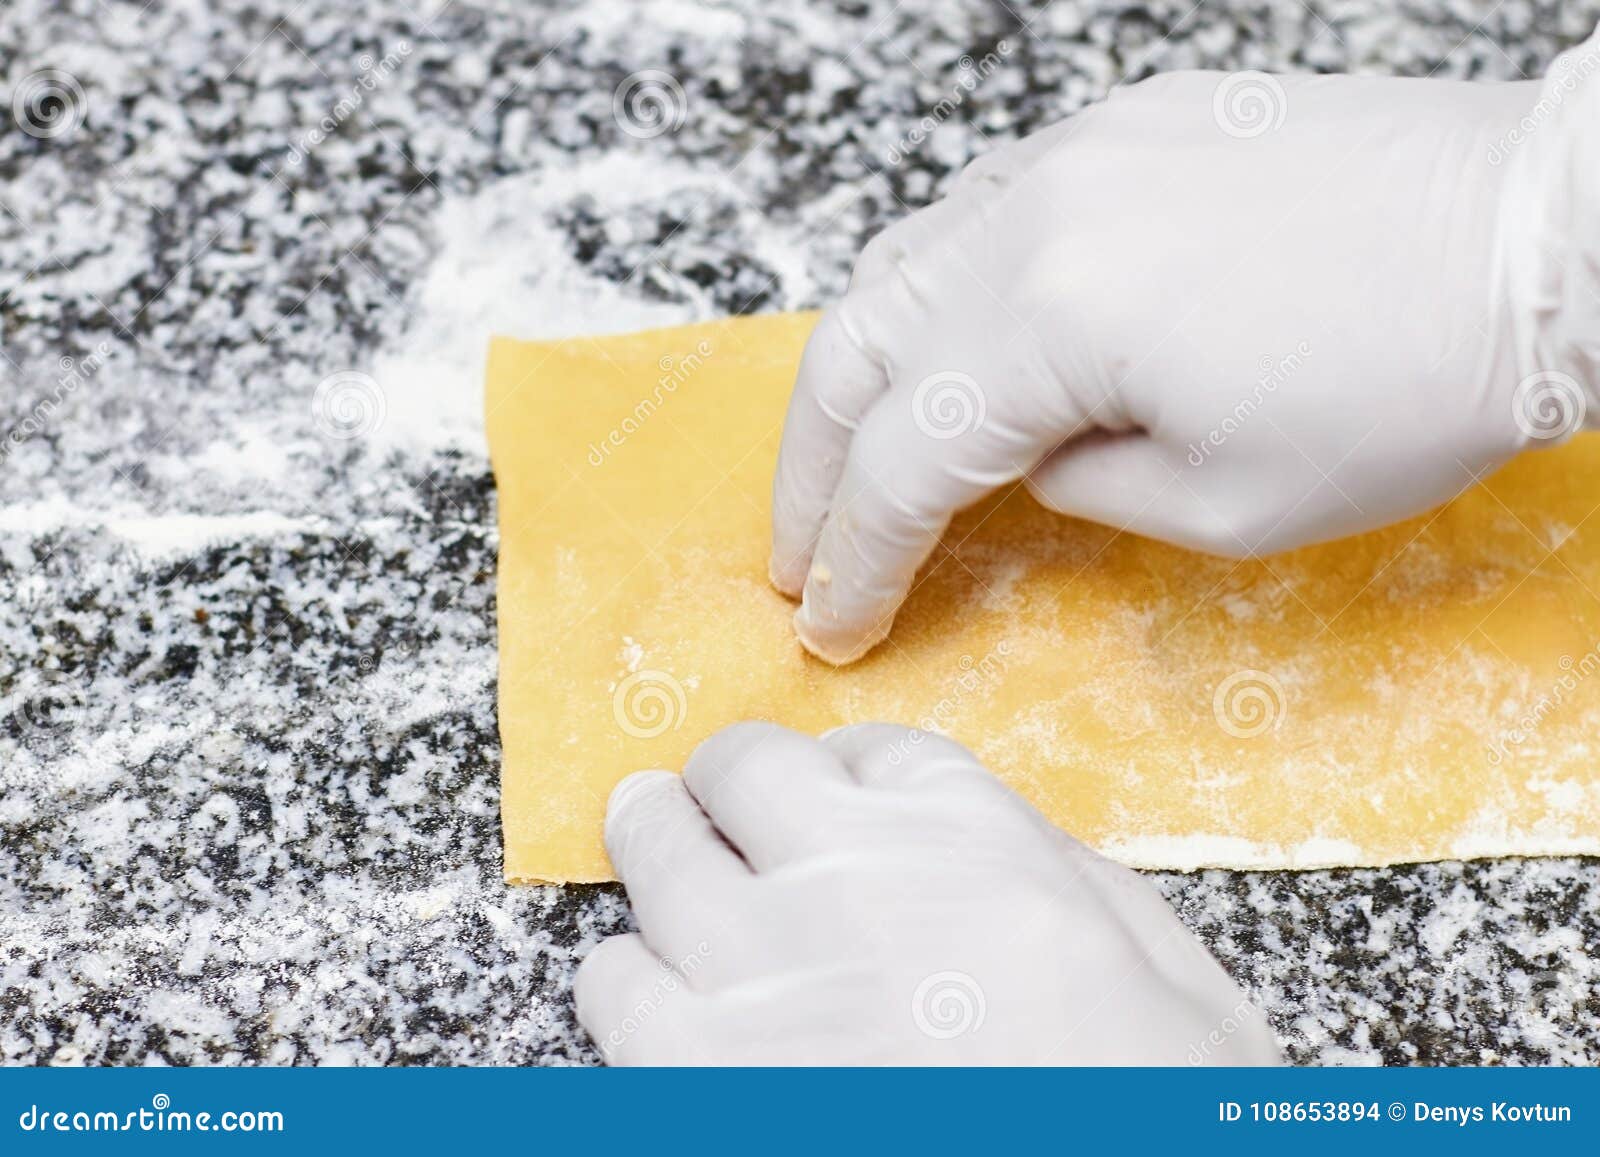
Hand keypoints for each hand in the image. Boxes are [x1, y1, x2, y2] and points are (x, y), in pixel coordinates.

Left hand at [574, 722, 1280, 1064]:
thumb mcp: (1165, 970)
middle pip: (739, 768)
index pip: (869, 747)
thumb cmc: (1148, 1106)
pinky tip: (665, 1004)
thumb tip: (983, 840)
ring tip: (673, 877)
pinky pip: (610, 982)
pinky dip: (632, 982)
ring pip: (654, 854)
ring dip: (665, 858)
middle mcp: (851, 875)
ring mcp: (760, 971)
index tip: (834, 799)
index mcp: (973, 838)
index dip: (844, 773)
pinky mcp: (693, 1075)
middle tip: (711, 806)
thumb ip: (1059, 875)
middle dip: (729, 785)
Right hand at [769, 65, 1584, 663]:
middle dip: (809, 471)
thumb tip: (1020, 465)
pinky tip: (938, 354)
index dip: (857, 558)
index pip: (903, 459)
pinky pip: (973, 214)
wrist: (1541, 237)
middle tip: (799, 554)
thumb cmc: (1412, 385)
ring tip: (847, 464)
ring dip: (854, 379)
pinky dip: (929, 299)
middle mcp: (1033, 213)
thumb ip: (1080, 489)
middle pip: (854, 349)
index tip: (834, 624)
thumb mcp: (1226, 505)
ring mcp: (1071, 154)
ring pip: (896, 267)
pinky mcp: (1119, 129)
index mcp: (1053, 316)